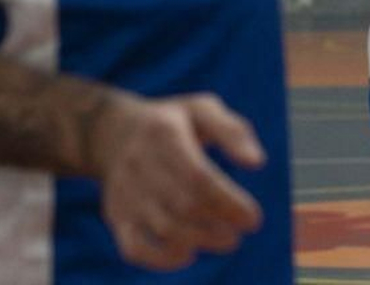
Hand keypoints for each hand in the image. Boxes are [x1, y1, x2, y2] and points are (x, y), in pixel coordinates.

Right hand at [97, 94, 266, 270]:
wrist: (112, 133)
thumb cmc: (171, 121)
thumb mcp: (202, 109)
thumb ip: (232, 132)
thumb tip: (257, 162)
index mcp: (164, 135)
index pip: (198, 177)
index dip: (228, 202)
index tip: (253, 218)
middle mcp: (140, 165)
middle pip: (183, 206)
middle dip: (218, 225)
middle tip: (241, 232)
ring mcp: (125, 193)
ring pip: (164, 228)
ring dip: (200, 241)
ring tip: (225, 240)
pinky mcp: (116, 215)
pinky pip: (134, 247)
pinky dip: (161, 260)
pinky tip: (186, 255)